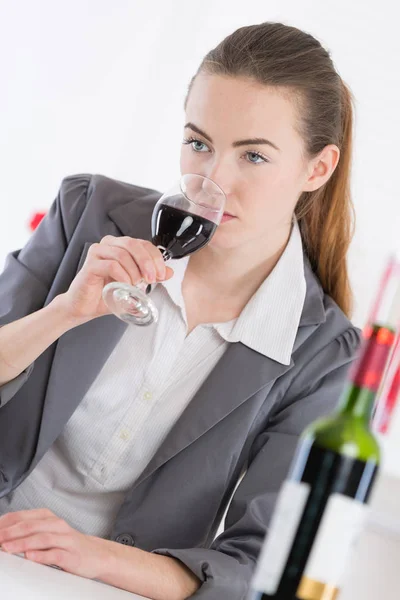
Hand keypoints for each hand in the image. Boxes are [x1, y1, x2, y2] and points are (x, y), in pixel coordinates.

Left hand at [0, 508, 116, 578]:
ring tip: (7, 548)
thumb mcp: (48, 533)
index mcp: (49, 518)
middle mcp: (57, 525)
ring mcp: (65, 539)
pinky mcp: (72, 555)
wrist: (96, 554)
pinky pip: (56, 554)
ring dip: (22, 543)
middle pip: (31, 525)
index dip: (6, 523)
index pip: (23, 516)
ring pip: (42, 538)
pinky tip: (30, 557)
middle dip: (10, 532)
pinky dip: (42, 555)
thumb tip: (4, 535)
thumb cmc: (68, 544)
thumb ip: (28, 532)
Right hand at [58, 236, 173, 322]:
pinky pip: (111, 265)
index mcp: (120, 245)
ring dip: (134, 271)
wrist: (85, 307)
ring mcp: (98, 253)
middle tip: (152, 279)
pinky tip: (124, 285)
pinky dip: (122, 276)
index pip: (143, 243)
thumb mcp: (135, 285)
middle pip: (133, 244)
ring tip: (136, 285)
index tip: (161, 274)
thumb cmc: (107, 294)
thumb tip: (169, 272)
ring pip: (122, 254)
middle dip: (147, 262)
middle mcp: (108, 244)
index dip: (156, 258)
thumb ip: (150, 276)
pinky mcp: (90, 265)